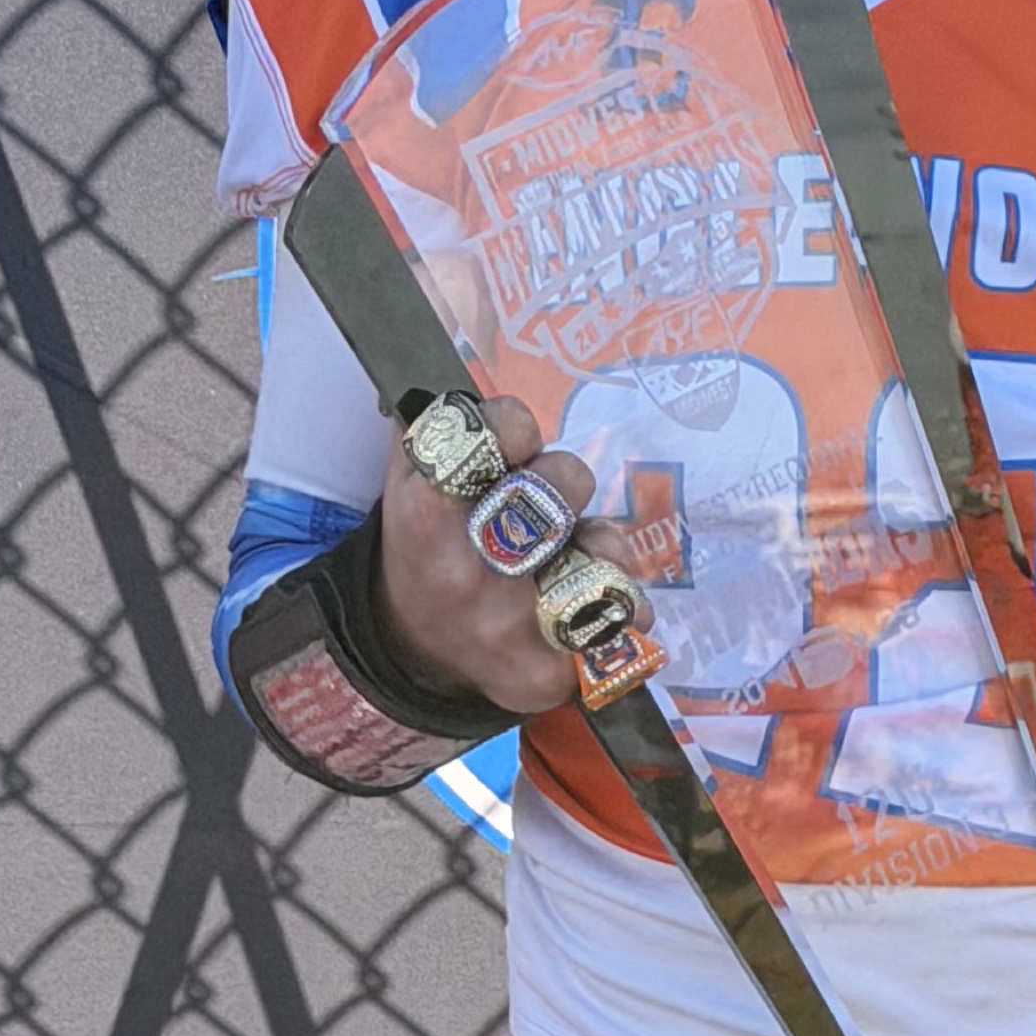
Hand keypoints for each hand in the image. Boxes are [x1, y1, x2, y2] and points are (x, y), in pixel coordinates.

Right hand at [376, 395, 607, 718]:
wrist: (413, 649)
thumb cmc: (426, 545)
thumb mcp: (412, 473)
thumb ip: (447, 420)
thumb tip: (474, 361)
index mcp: (428, 512)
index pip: (503, 428)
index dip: (518, 426)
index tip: (516, 442)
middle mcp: (469, 571)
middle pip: (563, 484)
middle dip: (563, 482)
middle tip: (542, 504)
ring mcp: (511, 629)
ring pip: (606, 556)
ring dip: (601, 546)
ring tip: (570, 559)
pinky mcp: (549, 673)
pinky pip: (623, 619)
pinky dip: (620, 603)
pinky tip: (590, 605)